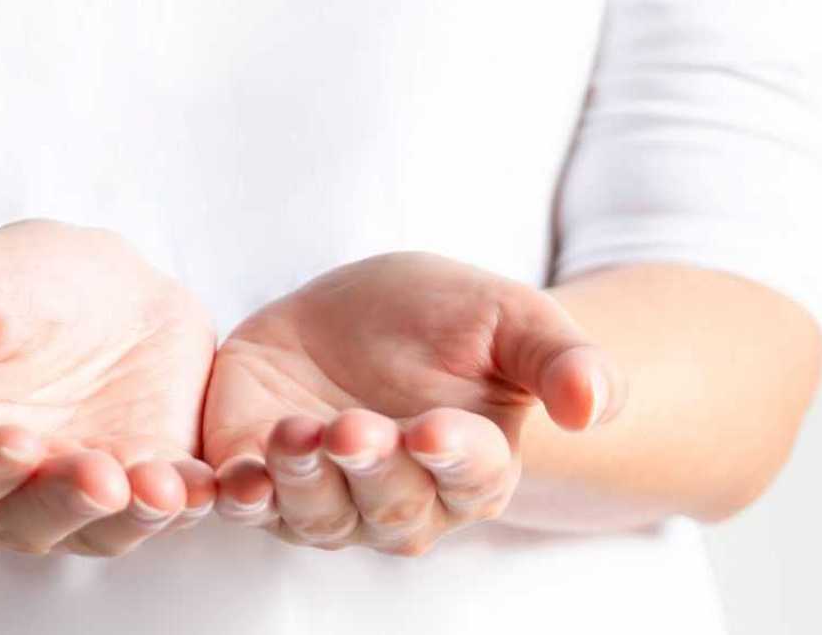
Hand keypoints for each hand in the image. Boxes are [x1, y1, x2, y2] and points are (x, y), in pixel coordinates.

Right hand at [0, 220, 216, 555]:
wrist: (92, 280)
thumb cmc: (5, 283)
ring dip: (133, 515)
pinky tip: (208, 487)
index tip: (16, 440)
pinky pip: (171, 505)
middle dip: (65, 501)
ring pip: (104, 528)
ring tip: (162, 488)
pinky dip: (190, 502)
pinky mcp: (155, 480)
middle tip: (99, 476)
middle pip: (29, 519)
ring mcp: (88, 493)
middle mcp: (12, 490)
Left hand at [203, 252, 625, 554]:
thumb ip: (560, 359)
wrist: (359, 312)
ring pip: (317, 515)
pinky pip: (248, 503)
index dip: (455, 457)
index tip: (435, 429)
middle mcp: (401, 497)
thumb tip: (598, 407)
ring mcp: (326, 495)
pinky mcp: (260, 474)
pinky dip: (238, 499)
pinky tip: (230, 482)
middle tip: (356, 427)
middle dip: (371, 470)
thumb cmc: (445, 318)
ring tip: (294, 434)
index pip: (472, 476)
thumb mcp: (509, 318)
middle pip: (390, 507)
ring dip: (302, 483)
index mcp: (473, 466)